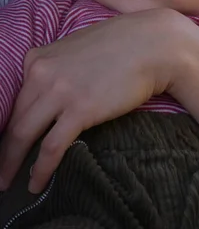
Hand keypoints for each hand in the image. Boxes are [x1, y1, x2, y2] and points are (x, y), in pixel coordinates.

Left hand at [0, 8, 198, 193]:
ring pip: (23, 135)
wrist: (154, 44)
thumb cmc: (123, 45)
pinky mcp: (79, 110)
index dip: (9, 124)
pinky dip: (40, 169)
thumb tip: (52, 87)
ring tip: (7, 181)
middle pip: (15, 119)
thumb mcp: (78, 47)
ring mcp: (60, 91)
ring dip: (12, 163)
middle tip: (0, 169)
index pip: (15, 99)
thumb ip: (58, 65)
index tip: (7, 141)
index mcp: (40, 57)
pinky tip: (35, 184)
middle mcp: (42, 72)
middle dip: (4, 148)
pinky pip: (50, 147)